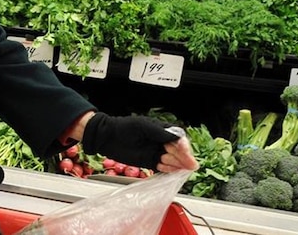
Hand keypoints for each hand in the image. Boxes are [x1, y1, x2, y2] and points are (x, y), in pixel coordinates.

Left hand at [82, 113, 196, 170]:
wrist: (107, 137)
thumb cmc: (123, 127)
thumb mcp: (142, 126)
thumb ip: (159, 133)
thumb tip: (176, 137)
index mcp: (160, 129)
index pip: (177, 137)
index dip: (183, 144)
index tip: (185, 150)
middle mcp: (160, 141)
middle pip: (177, 150)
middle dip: (184, 157)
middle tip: (190, 165)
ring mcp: (155, 152)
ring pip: (171, 160)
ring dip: (177, 164)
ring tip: (181, 169)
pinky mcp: (149, 161)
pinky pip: (162, 167)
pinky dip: (168, 170)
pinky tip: (172, 171)